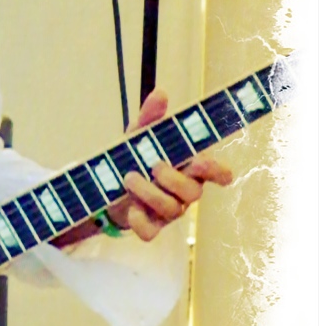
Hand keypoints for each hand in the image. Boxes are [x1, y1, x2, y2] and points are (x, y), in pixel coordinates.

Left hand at [106, 88, 233, 240]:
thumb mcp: (140, 135)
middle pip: (194, 193)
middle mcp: (184, 192)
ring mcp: (169, 211)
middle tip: (153, 164)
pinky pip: (151, 232)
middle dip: (173, 179)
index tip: (199, 161)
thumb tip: (160, 93)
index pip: (219, 174)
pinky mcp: (149, 225)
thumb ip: (151, 117)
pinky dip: (140, 222)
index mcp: (190, 168)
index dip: (216, 170)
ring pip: (171, 210)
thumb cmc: (135, 157)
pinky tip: (130, 210)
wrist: (106, 183)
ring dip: (148, 192)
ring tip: (128, 177)